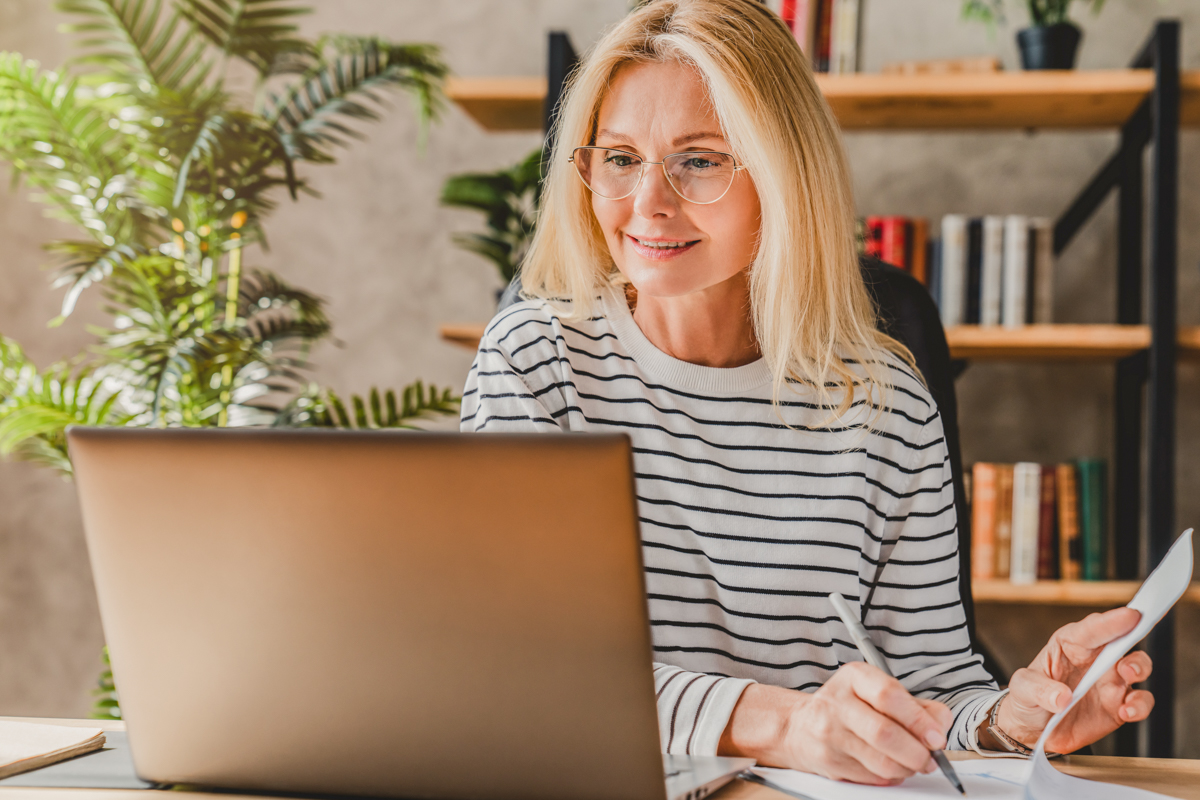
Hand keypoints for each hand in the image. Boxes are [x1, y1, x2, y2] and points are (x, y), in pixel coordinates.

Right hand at [720, 662, 951, 784]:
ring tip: (914, 763)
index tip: (937, 737)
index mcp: (854, 677)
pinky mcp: (829, 762)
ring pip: (881, 762)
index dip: (919, 720)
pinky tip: (890, 767)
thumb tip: (941, 723)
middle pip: (884, 733)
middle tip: (931, 758)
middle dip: (917, 752)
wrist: (800, 727)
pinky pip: (872, 777)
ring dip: (907, 768)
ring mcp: (830, 734)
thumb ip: (915, 705)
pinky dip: (891, 777)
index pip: (888, 695)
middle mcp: (837, 703)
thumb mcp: (877, 691)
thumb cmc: (848, 707)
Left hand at [991, 607, 1153, 753]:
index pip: (1091, 629)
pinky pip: (1138, 701)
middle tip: (1127, 647)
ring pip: (1137, 667)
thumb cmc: (1029, 697)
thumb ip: (1039, 689)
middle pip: (1121, 640)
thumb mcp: (1022, 688)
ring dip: (1139, 669)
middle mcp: (1095, 658)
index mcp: (1070, 643)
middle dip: (1132, 638)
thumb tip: (1062, 697)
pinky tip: (1126, 712)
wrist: (1035, 730)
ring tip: (1128, 677)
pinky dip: (1139, 705)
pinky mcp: (1118, 704)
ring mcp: (1109, 681)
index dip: (1111, 621)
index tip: (1130, 615)